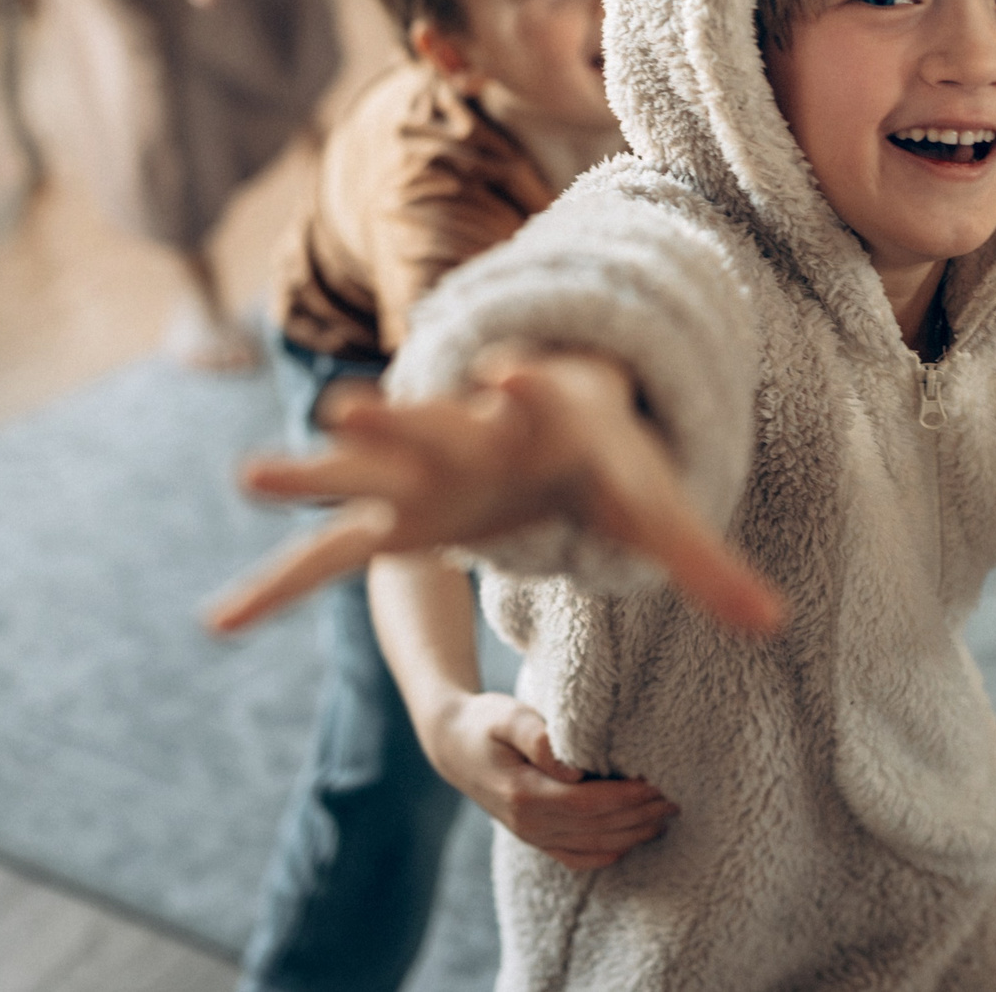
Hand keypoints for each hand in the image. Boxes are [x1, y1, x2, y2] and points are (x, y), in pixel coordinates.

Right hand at [201, 349, 783, 637]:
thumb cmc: (597, 459)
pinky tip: (221, 625)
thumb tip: (775, 622)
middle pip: (423, 422)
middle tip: (347, 407)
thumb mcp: (654, 508)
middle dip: (389, 418)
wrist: (545, 419)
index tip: (510, 371)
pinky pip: (325, 557)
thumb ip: (704, 563)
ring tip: (246, 475)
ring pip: (357, 474)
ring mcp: (414, 476)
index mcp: (532, 418)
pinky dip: (279, 586)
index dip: (523, 383)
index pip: (533, 392)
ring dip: (308, 475)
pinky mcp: (391, 518)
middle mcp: (462, 438)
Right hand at [423, 692, 675, 870]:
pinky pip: (580, 857)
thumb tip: (573, 767)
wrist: (454, 746)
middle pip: (599, 828)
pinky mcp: (538, 840)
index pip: (589, 804)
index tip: (658, 783)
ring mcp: (534, 838)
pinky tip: (636, 837)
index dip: (627, 797)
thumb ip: (538, 738)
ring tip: (667, 815)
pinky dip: (612, 852)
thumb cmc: (485, 723)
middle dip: (642, 816)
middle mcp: (531, 825)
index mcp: (525, 795)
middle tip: (678, 798)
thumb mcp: (507, 716)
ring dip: (635, 834)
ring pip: (595, 847)